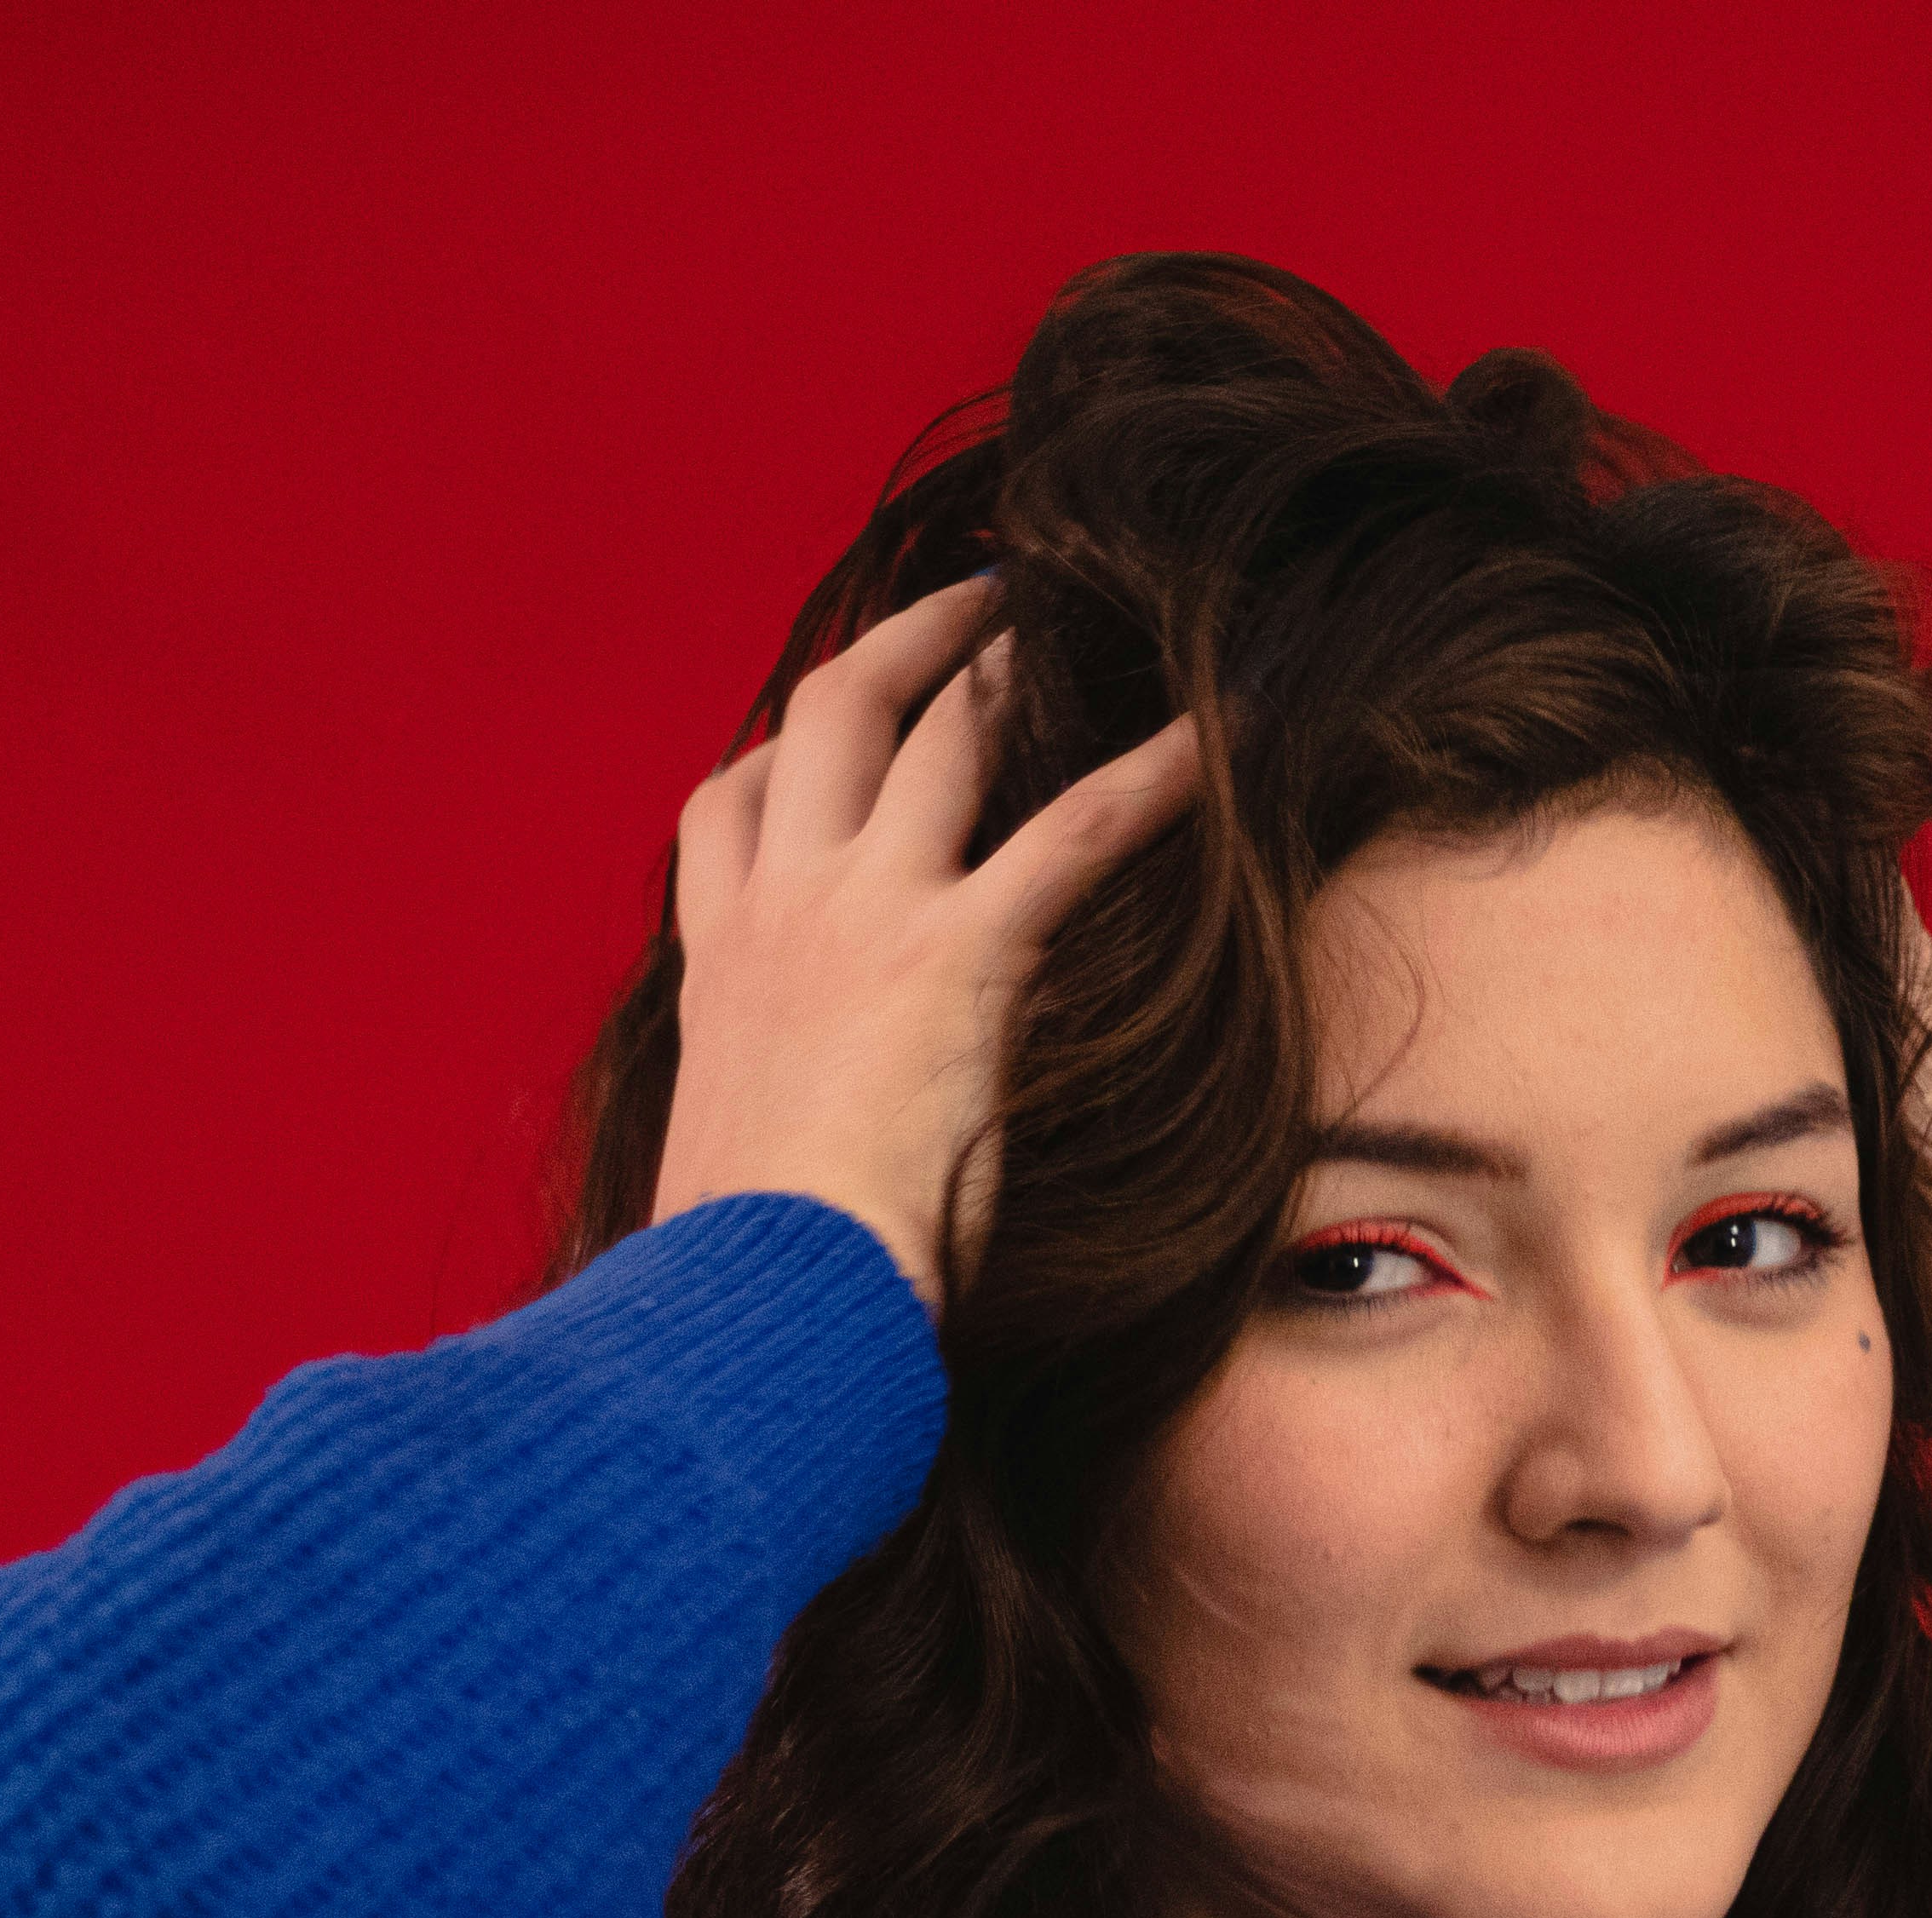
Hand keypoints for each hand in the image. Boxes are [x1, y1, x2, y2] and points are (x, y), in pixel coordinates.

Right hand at [648, 577, 1207, 1310]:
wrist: (755, 1301)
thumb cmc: (744, 1276)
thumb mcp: (733, 1168)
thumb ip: (768, 1119)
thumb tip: (790, 1170)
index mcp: (716, 965)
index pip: (726, 811)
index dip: (779, 753)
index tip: (822, 729)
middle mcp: (780, 909)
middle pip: (829, 716)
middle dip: (907, 640)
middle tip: (980, 601)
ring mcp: (860, 914)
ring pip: (938, 733)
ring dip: (1009, 666)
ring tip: (1074, 625)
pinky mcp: (956, 952)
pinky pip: (1072, 830)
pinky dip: (1150, 776)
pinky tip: (1215, 737)